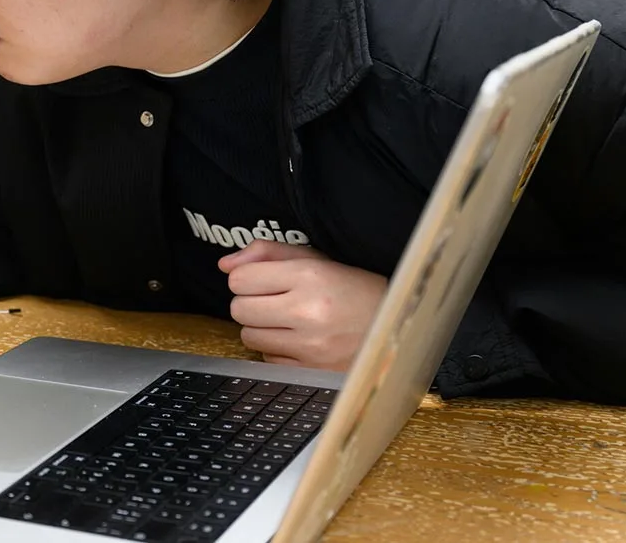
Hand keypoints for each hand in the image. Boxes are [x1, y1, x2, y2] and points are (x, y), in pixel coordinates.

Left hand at [219, 241, 386, 370]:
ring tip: (287, 320)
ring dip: (261, 327)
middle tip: (274, 300)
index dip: (246, 278)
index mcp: (310, 276)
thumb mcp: (317, 260)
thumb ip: (268, 254)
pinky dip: (276, 350)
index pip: (240, 279)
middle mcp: (307, 311)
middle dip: (251, 302)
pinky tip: (299, 341)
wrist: (400, 331)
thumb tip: (224, 263)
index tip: (261, 280)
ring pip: (249, 336)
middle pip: (239, 308)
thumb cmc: (356, 291)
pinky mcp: (312, 372)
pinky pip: (267, 359)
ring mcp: (310, 347)